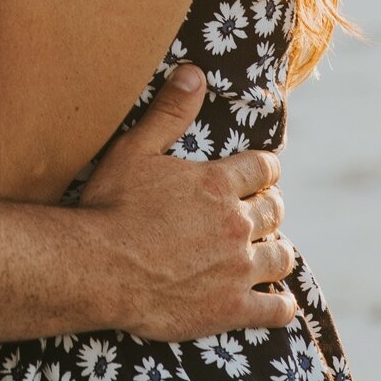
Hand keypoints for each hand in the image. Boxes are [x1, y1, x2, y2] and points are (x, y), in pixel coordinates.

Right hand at [78, 66, 295, 342]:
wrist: (99, 268)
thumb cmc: (111, 206)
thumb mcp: (135, 149)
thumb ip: (169, 111)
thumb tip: (195, 72)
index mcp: (217, 184)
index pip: (262, 168)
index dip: (264, 168)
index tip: (262, 172)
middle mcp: (236, 224)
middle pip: (274, 210)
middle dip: (269, 206)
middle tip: (259, 210)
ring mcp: (237, 269)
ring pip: (281, 256)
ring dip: (276, 250)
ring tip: (267, 251)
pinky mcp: (232, 308)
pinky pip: (276, 308)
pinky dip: (282, 304)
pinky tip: (279, 302)